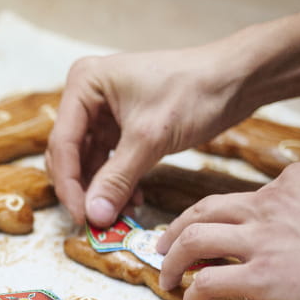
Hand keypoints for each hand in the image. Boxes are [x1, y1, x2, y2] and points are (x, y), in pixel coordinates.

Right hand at [46, 46, 249, 227]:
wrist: (236, 79)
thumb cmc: (194, 91)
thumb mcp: (150, 138)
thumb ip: (117, 179)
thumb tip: (93, 216)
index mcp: (84, 83)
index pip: (63, 143)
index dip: (69, 184)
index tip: (82, 217)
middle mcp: (88, 95)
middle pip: (70, 153)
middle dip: (84, 189)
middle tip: (97, 221)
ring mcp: (105, 111)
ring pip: (89, 162)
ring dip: (103, 190)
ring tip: (119, 214)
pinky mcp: (123, 126)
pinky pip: (110, 161)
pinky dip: (119, 182)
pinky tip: (134, 200)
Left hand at [155, 163, 299, 299]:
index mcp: (294, 182)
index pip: (248, 195)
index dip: (229, 216)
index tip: (223, 232)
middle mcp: (269, 204)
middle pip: (204, 210)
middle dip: (178, 228)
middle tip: (164, 244)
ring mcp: (261, 240)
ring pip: (193, 240)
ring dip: (173, 260)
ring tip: (166, 278)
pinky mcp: (261, 277)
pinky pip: (208, 282)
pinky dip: (192, 295)